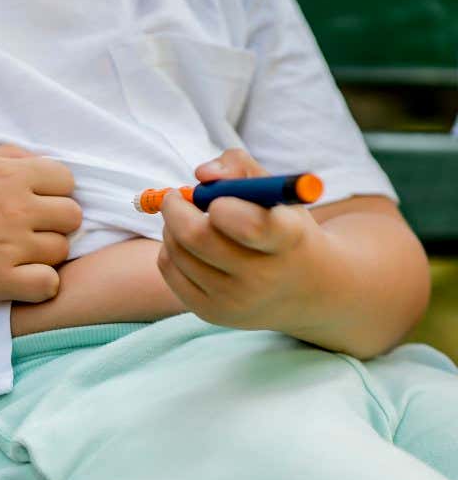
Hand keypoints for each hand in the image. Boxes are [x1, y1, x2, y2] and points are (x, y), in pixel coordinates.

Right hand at [0, 144, 81, 302]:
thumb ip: (11, 159)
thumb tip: (44, 166)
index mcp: (8, 173)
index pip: (66, 181)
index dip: (53, 194)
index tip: (34, 205)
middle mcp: (14, 207)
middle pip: (71, 216)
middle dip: (54, 224)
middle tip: (27, 232)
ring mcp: (8, 245)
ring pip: (61, 251)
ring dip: (44, 254)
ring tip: (15, 255)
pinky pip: (48, 285)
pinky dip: (40, 285)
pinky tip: (19, 279)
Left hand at [155, 148, 328, 331]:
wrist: (309, 289)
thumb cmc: (283, 225)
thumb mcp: (276, 192)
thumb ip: (240, 167)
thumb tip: (202, 174)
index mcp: (287, 239)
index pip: (251, 225)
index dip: (223, 205)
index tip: (216, 199)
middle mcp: (263, 276)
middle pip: (198, 237)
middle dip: (176, 208)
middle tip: (175, 197)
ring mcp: (235, 300)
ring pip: (177, 252)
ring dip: (171, 227)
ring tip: (186, 220)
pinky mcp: (211, 313)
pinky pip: (169, 270)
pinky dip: (170, 250)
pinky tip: (187, 245)